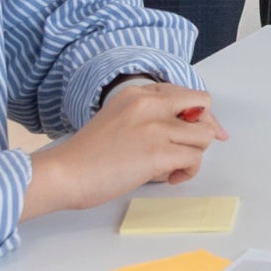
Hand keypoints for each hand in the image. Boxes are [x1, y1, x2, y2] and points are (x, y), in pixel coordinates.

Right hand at [26, 76, 225, 213]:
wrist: (65, 173)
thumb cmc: (88, 156)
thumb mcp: (119, 119)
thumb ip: (150, 118)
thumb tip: (189, 131)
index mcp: (137, 93)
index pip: (185, 93)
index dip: (196, 114)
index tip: (196, 132)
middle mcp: (149, 103)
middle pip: (203, 106)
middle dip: (204, 128)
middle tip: (190, 149)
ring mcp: (154, 127)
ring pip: (204, 136)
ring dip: (194, 154)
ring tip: (173, 167)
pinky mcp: (157, 152)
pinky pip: (195, 159)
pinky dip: (188, 171)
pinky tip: (170, 178)